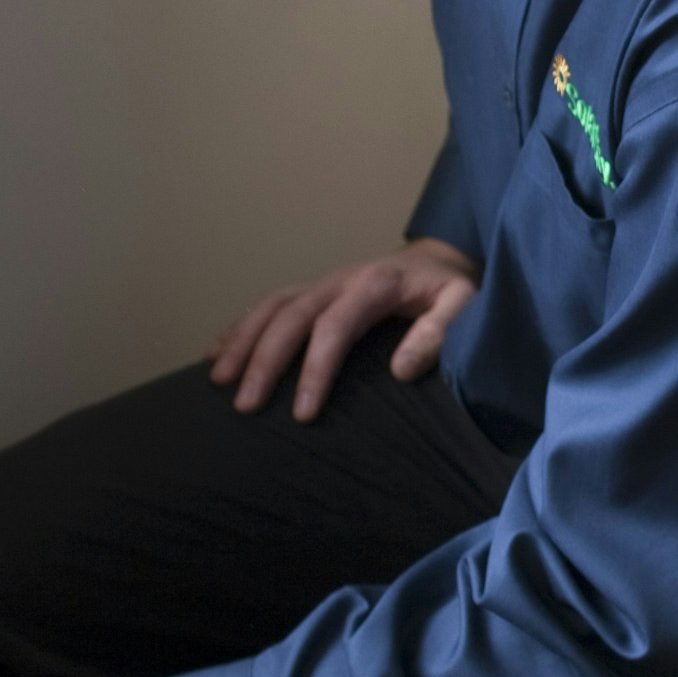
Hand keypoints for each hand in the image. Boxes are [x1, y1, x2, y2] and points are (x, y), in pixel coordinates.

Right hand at [211, 237, 480, 419]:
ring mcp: (321, 284)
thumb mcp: (462, 304)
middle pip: (291, 316)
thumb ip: (439, 332)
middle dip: (264, 361)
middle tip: (245, 406)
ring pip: (270, 307)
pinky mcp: (310, 292)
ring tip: (218, 381)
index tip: (302, 413)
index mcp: (376, 284)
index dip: (315, 369)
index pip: (335, 326)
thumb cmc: (449, 292)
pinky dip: (238, 328)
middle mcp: (340, 280)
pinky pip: (267, 306)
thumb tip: (402, 369)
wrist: (438, 263)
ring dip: (241, 341)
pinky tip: (215, 356)